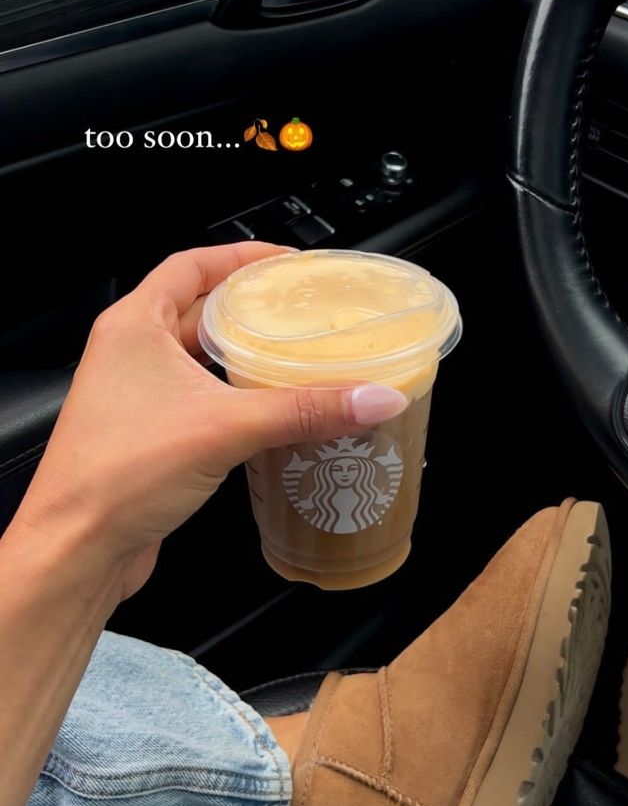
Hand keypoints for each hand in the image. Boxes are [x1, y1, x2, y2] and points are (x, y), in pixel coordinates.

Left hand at [11, 243, 406, 604]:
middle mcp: (131, 354)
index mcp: (134, 326)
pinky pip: (203, 402)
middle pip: (200, 311)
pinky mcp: (151, 436)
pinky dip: (238, 401)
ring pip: (202, 360)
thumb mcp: (223, 428)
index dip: (240, 257)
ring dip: (246, 359)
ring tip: (297, 359)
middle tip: (301, 312)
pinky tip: (272, 415)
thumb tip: (370, 397)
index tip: (285, 262)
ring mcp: (138, 396)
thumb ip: (303, 410)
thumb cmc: (114, 476)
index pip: (191, 266)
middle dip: (251, 310)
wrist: (79, 547)